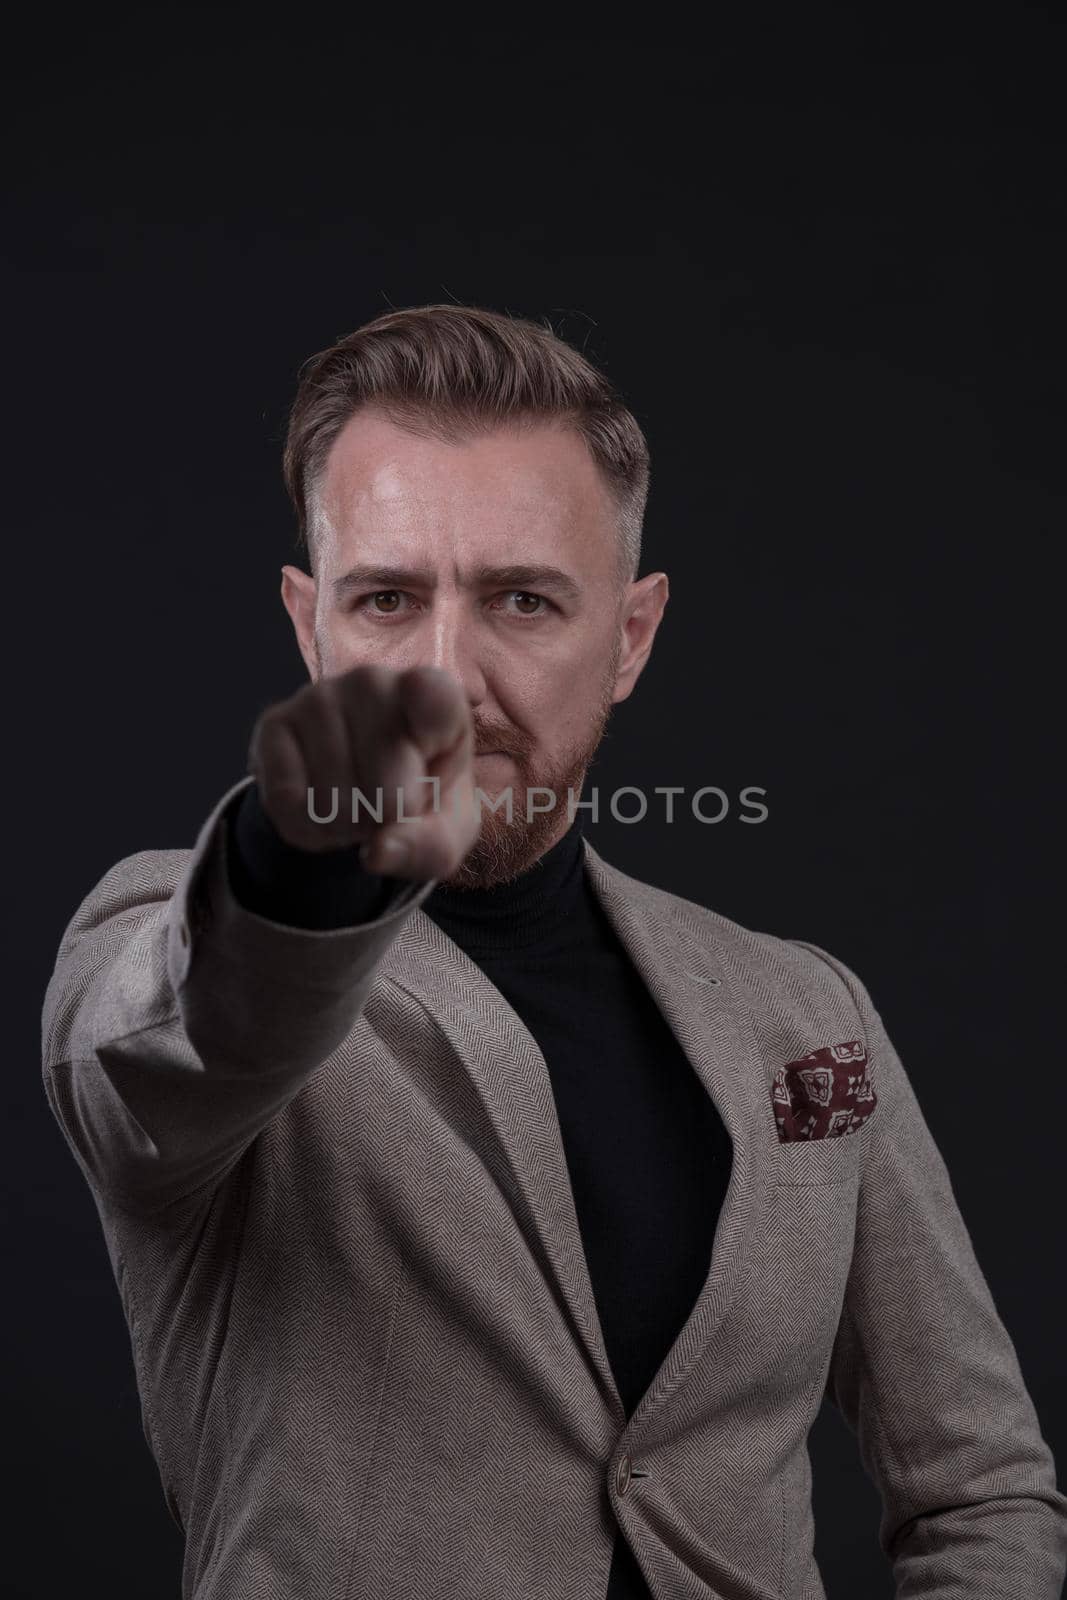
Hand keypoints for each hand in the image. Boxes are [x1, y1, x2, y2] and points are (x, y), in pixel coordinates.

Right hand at [248, 665, 477, 879]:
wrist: (365, 791)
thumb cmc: (420, 799)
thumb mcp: (445, 832)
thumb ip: (427, 845)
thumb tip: (378, 852)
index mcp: (434, 694)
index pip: (436, 697)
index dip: (433, 735)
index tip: (431, 750)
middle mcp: (374, 682)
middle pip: (387, 788)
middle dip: (384, 822)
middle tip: (387, 810)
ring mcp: (318, 697)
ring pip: (332, 800)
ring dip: (343, 827)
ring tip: (354, 807)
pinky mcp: (274, 724)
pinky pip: (285, 799)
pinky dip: (304, 827)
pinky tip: (317, 808)